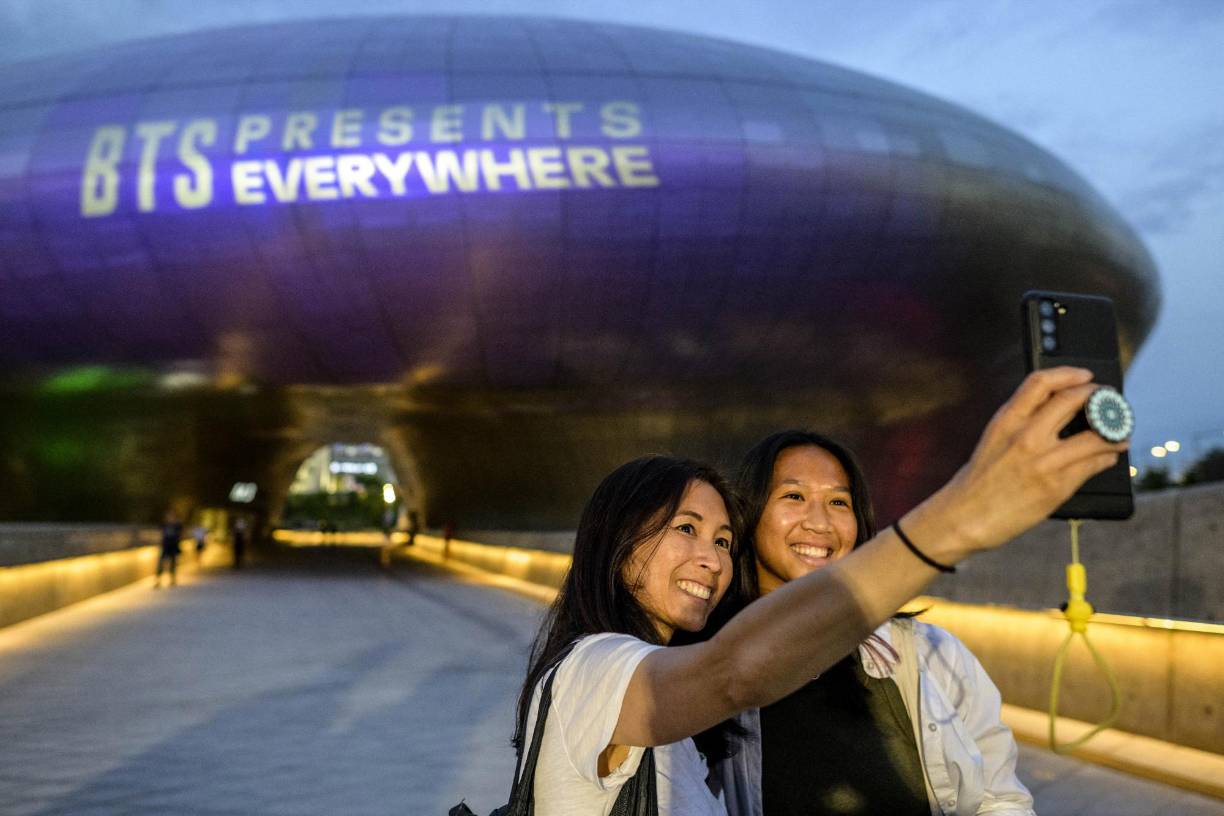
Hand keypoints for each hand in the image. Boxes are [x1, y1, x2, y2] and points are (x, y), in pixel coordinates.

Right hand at [918, 367, 1127, 554]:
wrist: (966, 516)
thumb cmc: (980, 480)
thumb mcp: (994, 439)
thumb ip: (1022, 421)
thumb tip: (1058, 409)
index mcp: (1007, 420)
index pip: (1040, 382)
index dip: (1069, 374)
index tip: (1086, 376)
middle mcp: (1026, 436)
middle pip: (1074, 401)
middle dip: (1099, 397)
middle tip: (1109, 401)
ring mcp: (1044, 461)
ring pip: (1095, 436)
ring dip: (1115, 433)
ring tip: (1120, 435)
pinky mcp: (1057, 486)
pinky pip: (1094, 465)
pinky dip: (1106, 458)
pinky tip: (1106, 457)